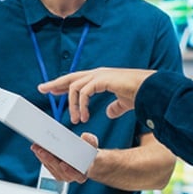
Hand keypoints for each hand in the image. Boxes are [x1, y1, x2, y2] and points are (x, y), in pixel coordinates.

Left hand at [31, 133, 98, 183]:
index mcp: (82, 174)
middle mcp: (70, 177)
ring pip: (50, 167)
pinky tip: (37, 149)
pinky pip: (46, 165)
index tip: (63, 164)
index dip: (69, 170)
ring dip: (42, 157)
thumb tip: (85, 136)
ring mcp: (61, 175)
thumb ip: (91, 141)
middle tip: (42, 151)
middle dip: (49, 159)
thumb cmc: (88, 154)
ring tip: (37, 147)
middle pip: (58, 170)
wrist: (83, 159)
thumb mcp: (93, 146)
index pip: (76, 175)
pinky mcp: (54, 171)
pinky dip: (41, 157)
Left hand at [38, 67, 155, 122]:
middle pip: (71, 77)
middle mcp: (98, 73)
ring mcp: (100, 75)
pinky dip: (81, 105)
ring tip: (75, 120)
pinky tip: (83, 116)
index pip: (77, 79)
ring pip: (75, 86)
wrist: (150, 90)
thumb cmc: (139, 95)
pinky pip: (84, 92)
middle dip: (56, 83)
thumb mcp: (123, 103)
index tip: (52, 90)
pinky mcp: (102, 80)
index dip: (64, 84)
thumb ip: (115, 106)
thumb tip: (109, 112)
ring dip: (72, 105)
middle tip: (42, 89)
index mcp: (101, 77)